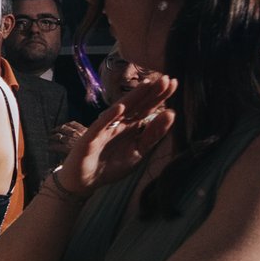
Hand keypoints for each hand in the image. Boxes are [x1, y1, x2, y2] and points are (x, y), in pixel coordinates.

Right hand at [51, 73, 176, 197]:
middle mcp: (119, 123)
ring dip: (133, 97)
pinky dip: (109, 117)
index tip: (174, 83)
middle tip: (166, 78)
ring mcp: (104, 129)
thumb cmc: (111, 165)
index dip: (160, 96)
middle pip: (137, 105)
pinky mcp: (90, 139)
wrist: (85, 181)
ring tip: (147, 85)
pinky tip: (120, 107)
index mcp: (131, 126)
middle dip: (151, 92)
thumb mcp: (138, 151)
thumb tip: (171, 113)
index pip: (148, 108)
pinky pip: (100, 126)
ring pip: (120, 110)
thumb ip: (153, 135)